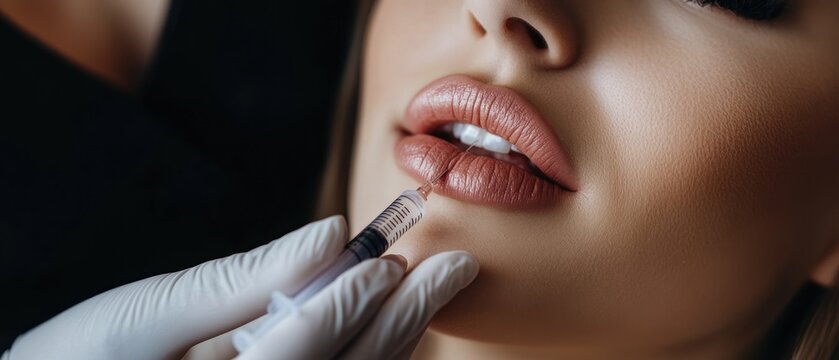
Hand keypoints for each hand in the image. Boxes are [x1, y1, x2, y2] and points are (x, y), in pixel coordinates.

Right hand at [3, 216, 478, 359]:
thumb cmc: (85, 359)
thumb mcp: (151, 313)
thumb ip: (245, 279)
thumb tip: (329, 236)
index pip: (309, 344)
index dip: (356, 298)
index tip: (394, 259)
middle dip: (405, 316)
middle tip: (455, 269)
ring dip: (400, 335)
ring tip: (438, 290)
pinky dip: (374, 353)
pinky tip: (397, 324)